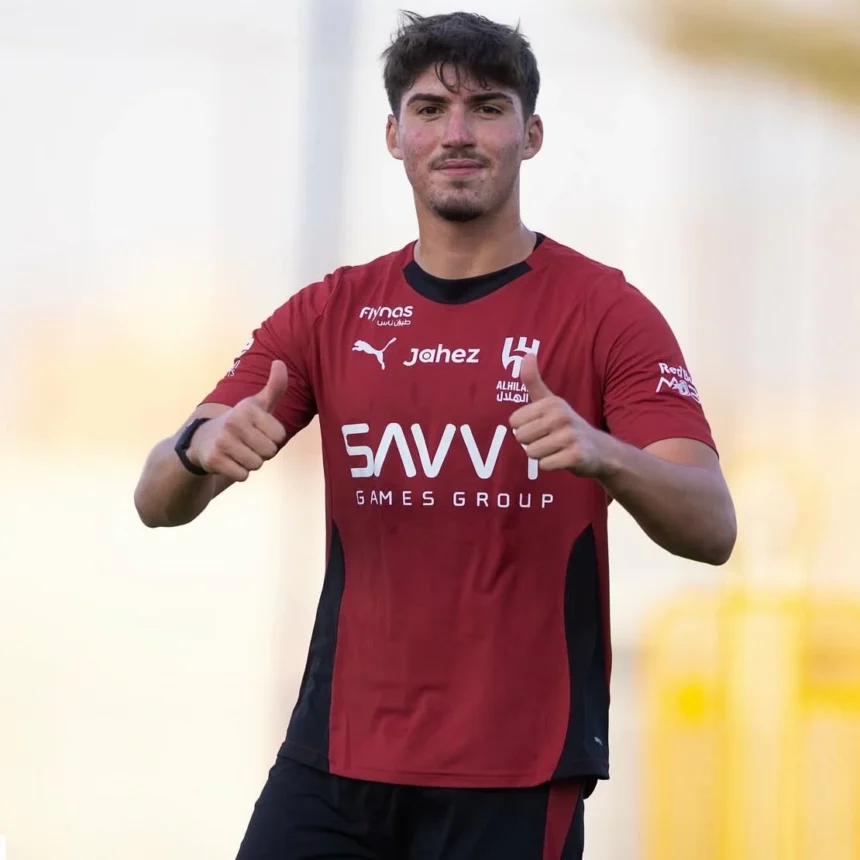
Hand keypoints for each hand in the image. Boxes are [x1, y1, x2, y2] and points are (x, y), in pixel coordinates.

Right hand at [188, 361, 288, 480]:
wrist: (202, 440)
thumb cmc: (240, 422)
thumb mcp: (258, 403)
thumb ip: (275, 387)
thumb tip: (280, 362)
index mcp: (248, 408)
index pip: (280, 436)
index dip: (272, 438)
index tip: (259, 431)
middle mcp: (234, 421)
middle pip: (270, 452)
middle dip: (262, 452)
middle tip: (248, 443)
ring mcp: (222, 441)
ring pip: (257, 464)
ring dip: (250, 462)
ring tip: (238, 451)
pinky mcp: (213, 460)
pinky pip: (242, 475)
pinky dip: (239, 472)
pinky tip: (229, 461)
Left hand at [509, 353, 609, 478]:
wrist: (599, 449)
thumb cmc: (567, 425)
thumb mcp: (550, 401)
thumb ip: (534, 381)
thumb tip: (526, 354)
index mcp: (551, 403)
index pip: (514, 422)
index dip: (524, 427)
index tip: (541, 426)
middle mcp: (561, 416)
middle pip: (521, 438)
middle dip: (531, 443)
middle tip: (549, 439)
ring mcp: (570, 437)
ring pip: (531, 453)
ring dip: (541, 455)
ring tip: (556, 448)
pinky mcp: (575, 456)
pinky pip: (544, 465)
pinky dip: (551, 465)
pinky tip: (563, 458)